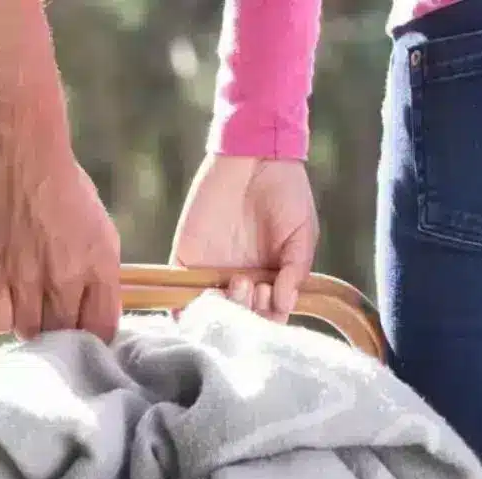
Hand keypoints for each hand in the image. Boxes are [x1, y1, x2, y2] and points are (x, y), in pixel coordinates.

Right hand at [0, 144, 121, 341]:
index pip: (103, 329)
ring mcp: (26, 277)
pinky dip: (4, 318)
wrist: (24, 155)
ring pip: (30, 332)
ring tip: (30, 307)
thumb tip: (96, 314)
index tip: (85, 332)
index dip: (94, 337)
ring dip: (32, 326)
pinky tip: (7, 301)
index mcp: (99, 265)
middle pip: (65, 336)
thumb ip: (102, 277)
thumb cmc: (66, 190)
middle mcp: (65, 277)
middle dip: (62, 333)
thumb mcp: (101, 232)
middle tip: (55, 319)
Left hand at [171, 154, 318, 321]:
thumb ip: (296, 269)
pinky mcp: (186, 260)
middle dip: (246, 312)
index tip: (270, 294)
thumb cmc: (285, 191)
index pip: (267, 317)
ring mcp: (211, 274)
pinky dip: (187, 307)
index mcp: (269, 279)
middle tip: (250, 283)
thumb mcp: (302, 232)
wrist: (254, 156)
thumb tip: (284, 305)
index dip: (268, 318)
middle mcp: (240, 282)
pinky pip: (180, 296)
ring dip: (222, 311)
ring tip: (234, 284)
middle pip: (239, 320)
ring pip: (210, 314)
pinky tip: (206, 295)